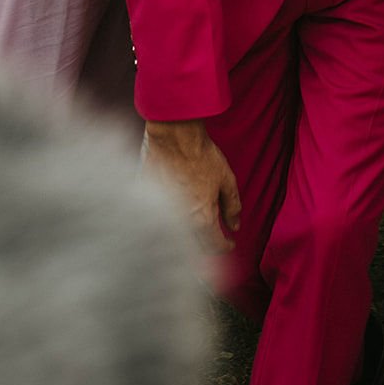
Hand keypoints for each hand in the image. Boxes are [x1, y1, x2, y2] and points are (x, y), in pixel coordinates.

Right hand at [145, 118, 240, 255]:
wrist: (173, 137)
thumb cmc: (201, 155)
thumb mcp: (226, 179)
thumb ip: (232, 206)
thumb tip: (235, 225)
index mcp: (202, 218)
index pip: (215, 245)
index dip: (226, 246)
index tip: (230, 243)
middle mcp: (180, 222)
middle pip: (194, 247)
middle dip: (208, 246)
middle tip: (216, 237)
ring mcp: (162, 214)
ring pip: (176, 237)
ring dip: (188, 237)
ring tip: (198, 227)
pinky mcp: (148, 204)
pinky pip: (159, 221)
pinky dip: (169, 222)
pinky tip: (177, 213)